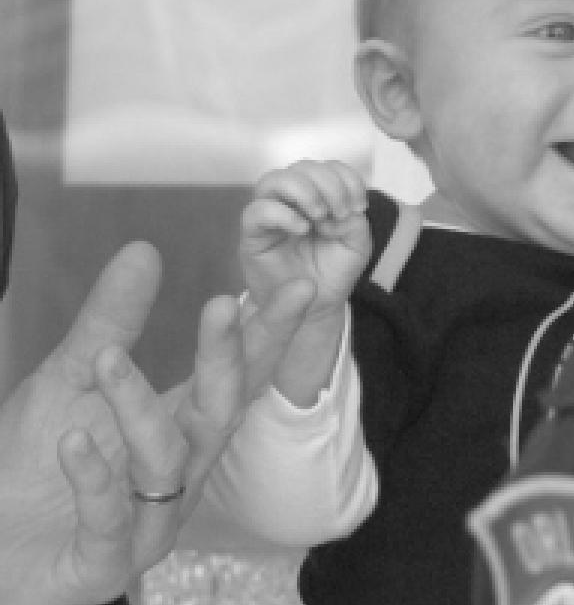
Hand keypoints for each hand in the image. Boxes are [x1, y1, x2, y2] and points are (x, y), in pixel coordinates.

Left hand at [0, 241, 313, 604]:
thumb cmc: (35, 469)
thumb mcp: (70, 381)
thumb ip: (110, 323)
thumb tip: (145, 249)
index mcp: (181, 431)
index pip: (238, 377)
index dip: (269, 334)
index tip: (297, 288)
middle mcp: (179, 477)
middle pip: (221, 415)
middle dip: (227, 361)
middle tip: (224, 305)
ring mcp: (147, 525)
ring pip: (168, 464)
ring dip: (140, 409)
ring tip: (106, 360)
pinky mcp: (105, 565)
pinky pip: (111, 522)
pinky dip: (96, 481)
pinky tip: (72, 445)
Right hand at [240, 160, 369, 405]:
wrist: (314, 307)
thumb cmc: (333, 271)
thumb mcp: (357, 245)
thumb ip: (355, 221)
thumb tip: (339, 209)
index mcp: (319, 195)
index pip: (328, 167)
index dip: (346, 177)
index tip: (360, 205)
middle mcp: (292, 199)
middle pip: (303, 167)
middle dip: (329, 184)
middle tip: (342, 212)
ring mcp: (270, 213)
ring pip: (275, 179)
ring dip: (304, 191)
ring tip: (321, 215)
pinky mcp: (253, 235)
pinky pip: (256, 211)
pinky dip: (282, 214)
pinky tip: (302, 229)